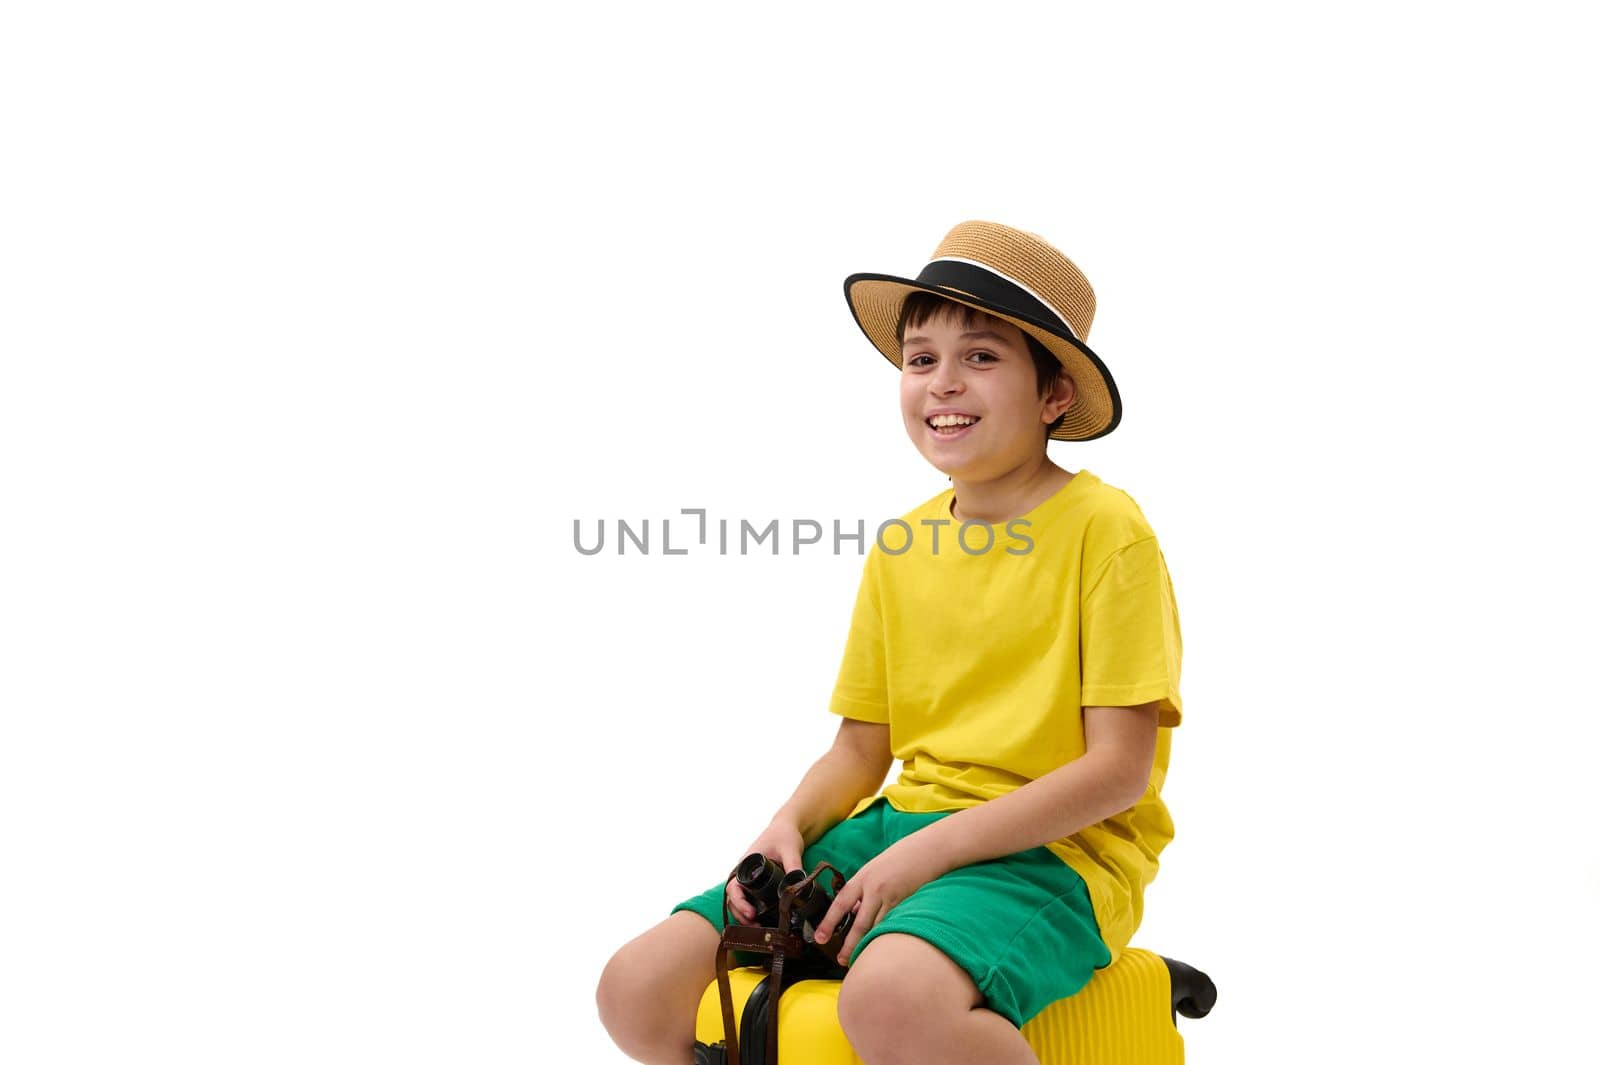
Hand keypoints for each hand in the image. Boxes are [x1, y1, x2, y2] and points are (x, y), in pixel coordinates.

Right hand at [724, 819, 805, 925]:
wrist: (786, 828)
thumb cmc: (784, 835)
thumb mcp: (791, 849)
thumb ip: (794, 866)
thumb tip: (798, 887)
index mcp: (745, 864)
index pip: (733, 888)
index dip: (740, 903)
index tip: (752, 913)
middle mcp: (743, 873)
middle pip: (733, 899)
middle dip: (741, 915)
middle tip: (757, 926)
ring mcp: (748, 879)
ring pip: (739, 902)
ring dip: (745, 916)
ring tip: (760, 928)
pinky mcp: (756, 883)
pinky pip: (749, 900)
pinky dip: (752, 911)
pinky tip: (764, 921)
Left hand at [812, 835, 943, 965]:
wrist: (929, 849)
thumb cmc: (901, 857)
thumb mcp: (875, 868)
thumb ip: (864, 889)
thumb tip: (855, 911)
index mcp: (863, 877)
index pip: (840, 903)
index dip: (828, 922)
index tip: (820, 938)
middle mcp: (875, 888)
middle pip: (859, 923)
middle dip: (849, 944)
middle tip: (841, 960)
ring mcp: (893, 897)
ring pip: (877, 928)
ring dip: (868, 944)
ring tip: (860, 959)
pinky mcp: (908, 904)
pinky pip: (894, 925)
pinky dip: (886, 936)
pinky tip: (882, 946)